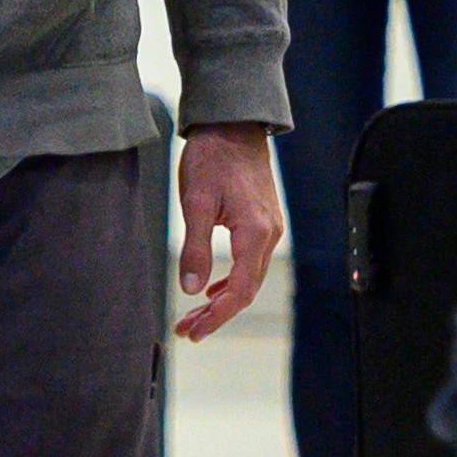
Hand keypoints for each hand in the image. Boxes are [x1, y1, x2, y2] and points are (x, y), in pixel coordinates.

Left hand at [172, 124, 284, 343]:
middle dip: (217, 315)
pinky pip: (251, 262)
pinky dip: (231, 281)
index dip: (217, 317)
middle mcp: (268, 235)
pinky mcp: (263, 221)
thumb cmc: (213, 157)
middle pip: (246, 290)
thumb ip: (195, 247)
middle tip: (187, 331)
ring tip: (194, 316)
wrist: (233, 124)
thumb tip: (191, 289)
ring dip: (222, 301)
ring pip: (249, 278)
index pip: (239, 292)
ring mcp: (269, 228)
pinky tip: (213, 288)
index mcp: (254, 233)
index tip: (193, 332)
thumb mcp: (195, 201)